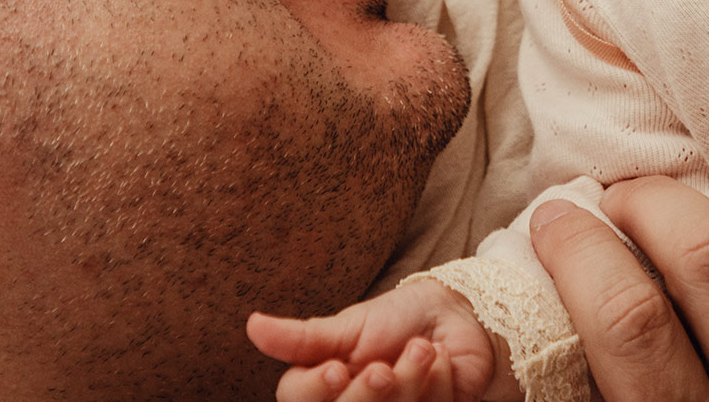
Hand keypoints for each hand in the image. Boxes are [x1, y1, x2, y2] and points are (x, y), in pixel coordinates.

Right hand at [248, 283, 511, 401]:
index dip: (315, 390)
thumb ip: (302, 337)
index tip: (337, 368)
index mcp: (323, 388)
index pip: (299, 399)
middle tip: (384, 366)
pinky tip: (441, 363)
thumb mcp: (348, 327)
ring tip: (423, 348)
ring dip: (409, 381)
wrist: (456, 315)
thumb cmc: (397, 320)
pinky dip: (437, 385)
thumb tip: (252, 324)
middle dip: (368, 393)